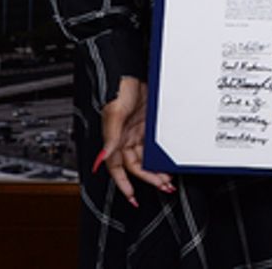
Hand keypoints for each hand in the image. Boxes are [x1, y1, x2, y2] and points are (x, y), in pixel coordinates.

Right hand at [95, 76, 172, 206]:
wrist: (129, 74)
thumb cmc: (117, 90)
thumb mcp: (114, 114)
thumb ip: (110, 137)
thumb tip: (102, 158)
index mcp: (114, 140)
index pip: (117, 169)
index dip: (123, 185)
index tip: (132, 198)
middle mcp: (125, 138)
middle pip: (136, 166)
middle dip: (148, 179)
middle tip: (162, 186)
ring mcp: (138, 132)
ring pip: (146, 158)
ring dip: (156, 169)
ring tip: (168, 178)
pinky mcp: (148, 125)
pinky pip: (153, 145)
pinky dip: (160, 154)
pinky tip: (169, 158)